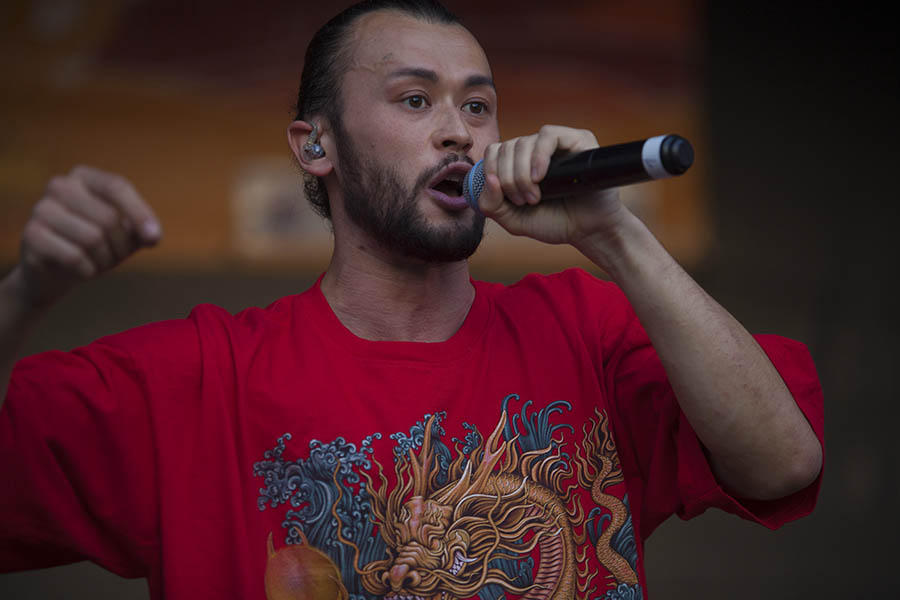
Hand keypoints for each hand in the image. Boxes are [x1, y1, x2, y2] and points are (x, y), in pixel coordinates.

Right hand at [12, 166, 160, 307]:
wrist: (54, 275)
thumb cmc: (96, 248)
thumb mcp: (125, 235)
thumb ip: (142, 230)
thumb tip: (152, 235)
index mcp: (83, 177)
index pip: (117, 187)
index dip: (139, 214)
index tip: (154, 239)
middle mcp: (59, 186)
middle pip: (109, 217)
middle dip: (121, 247)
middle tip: (115, 258)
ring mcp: (40, 209)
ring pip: (93, 238)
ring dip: (105, 261)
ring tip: (98, 264)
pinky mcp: (31, 235)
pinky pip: (75, 256)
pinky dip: (88, 270)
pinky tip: (82, 271)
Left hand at [476, 125, 627, 247]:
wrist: (587, 230)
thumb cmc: (553, 222)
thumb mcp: (512, 220)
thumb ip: (491, 204)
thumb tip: (490, 178)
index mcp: (518, 162)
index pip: (494, 151)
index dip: (492, 172)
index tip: (506, 198)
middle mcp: (535, 149)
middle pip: (506, 148)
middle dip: (508, 180)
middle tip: (525, 202)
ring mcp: (556, 143)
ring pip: (523, 143)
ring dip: (522, 174)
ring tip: (535, 197)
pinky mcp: (577, 140)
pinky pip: (548, 135)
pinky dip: (539, 156)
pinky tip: (540, 177)